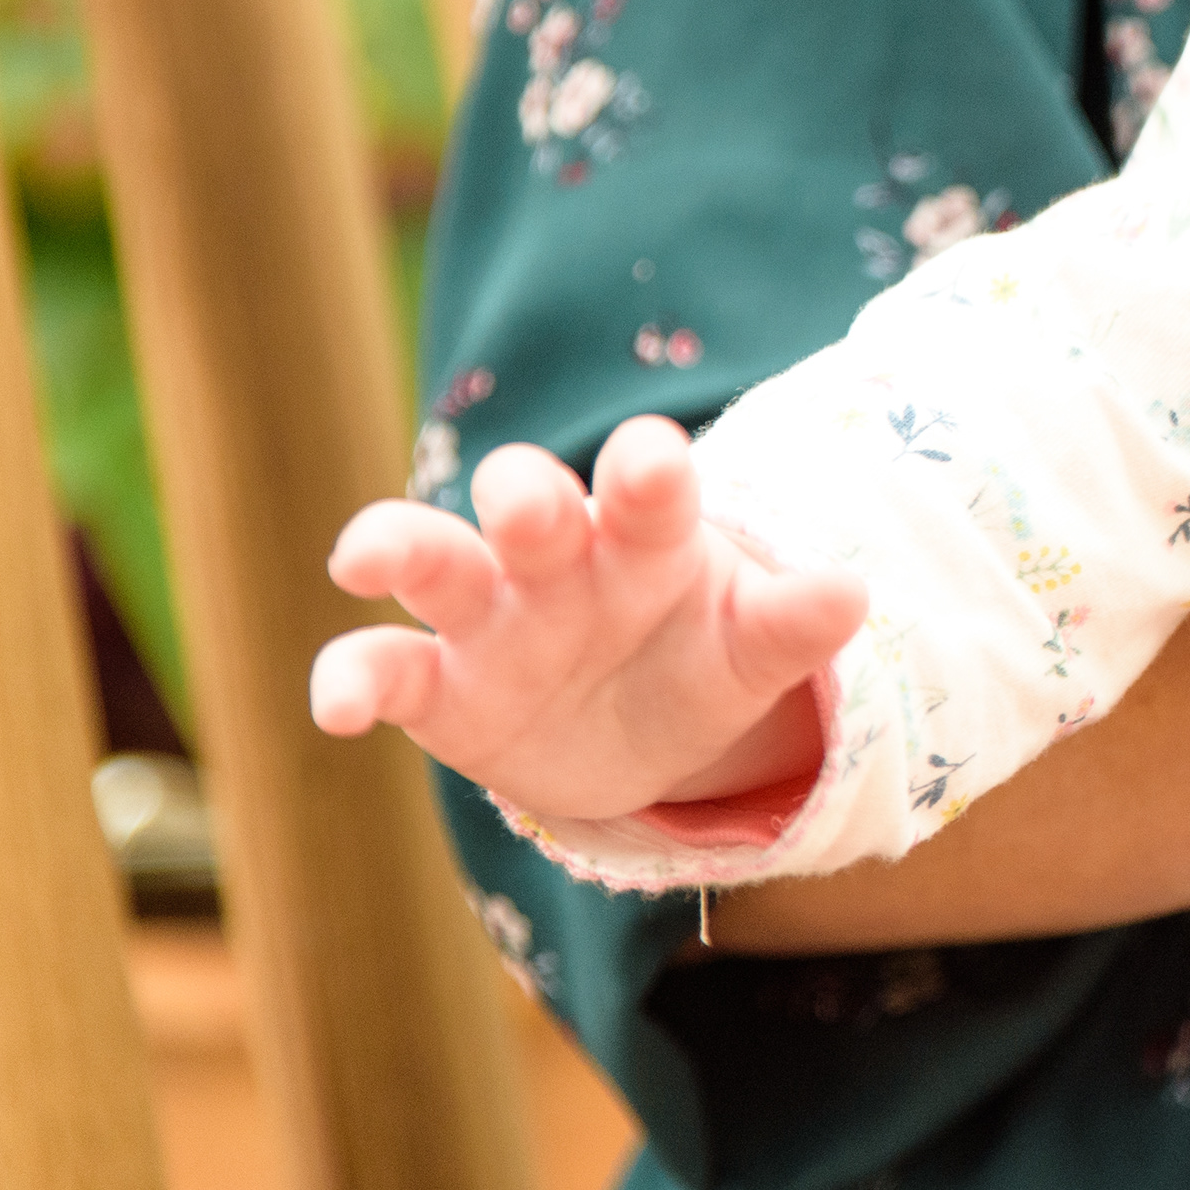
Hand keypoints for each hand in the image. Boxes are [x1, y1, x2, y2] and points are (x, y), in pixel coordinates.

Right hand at [309, 420, 862, 821]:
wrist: (639, 731)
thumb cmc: (697, 657)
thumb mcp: (751, 649)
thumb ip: (790, 624)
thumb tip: (852, 593)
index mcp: (644, 535)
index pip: (645, 487)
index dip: (646, 470)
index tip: (651, 457)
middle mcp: (556, 559)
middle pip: (526, 501)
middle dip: (522, 493)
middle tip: (523, 500)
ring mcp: (487, 617)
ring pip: (431, 560)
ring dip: (397, 545)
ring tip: (363, 554)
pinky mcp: (437, 686)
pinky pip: (384, 668)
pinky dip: (351, 679)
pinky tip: (336, 709)